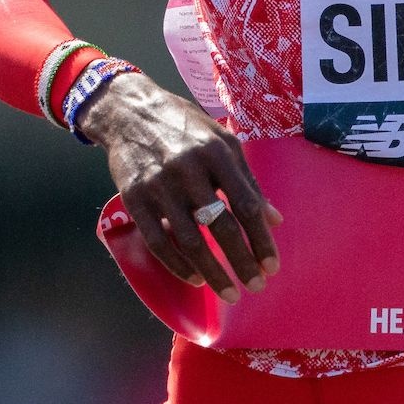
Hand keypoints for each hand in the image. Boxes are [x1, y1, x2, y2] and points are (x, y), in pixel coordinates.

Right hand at [78, 72, 281, 302]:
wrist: (129, 112)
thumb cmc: (185, 127)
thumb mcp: (223, 142)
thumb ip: (248, 180)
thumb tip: (274, 219)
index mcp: (217, 152)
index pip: (245, 205)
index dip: (261, 239)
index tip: (272, 266)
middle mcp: (188, 169)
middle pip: (220, 226)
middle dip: (242, 262)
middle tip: (256, 286)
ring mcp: (158, 185)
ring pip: (189, 240)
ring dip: (212, 272)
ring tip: (229, 291)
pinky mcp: (134, 198)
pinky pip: (158, 241)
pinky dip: (178, 264)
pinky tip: (195, 278)